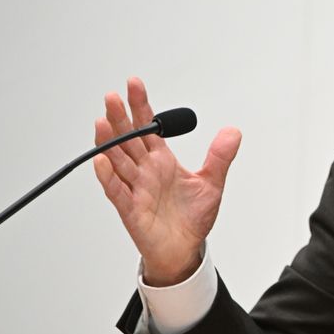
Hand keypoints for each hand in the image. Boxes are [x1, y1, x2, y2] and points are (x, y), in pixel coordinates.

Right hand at [92, 77, 240, 285]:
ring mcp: (136, 188)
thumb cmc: (192, 218)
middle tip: (112, 97)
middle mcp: (145, 171)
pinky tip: (101, 161)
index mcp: (162, 161)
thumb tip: (233, 131)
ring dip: (108, 142)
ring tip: (102, 121)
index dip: (140, 106)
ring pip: (117, 161)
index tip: (134, 85)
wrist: (184, 248)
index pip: (148, 128)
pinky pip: (116, 191)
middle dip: (120, 118)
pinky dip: (108, 177)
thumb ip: (220, 156)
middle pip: (128, 139)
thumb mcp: (213, 182)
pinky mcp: (131, 209)